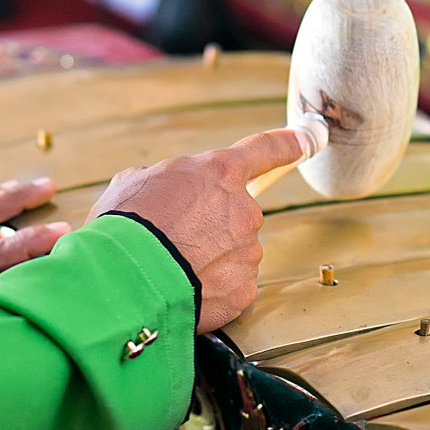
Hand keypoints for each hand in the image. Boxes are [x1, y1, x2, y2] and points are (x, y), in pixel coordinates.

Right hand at [87, 129, 307, 332]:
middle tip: (174, 239)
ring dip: (209, 259)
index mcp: (219, 173)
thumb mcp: (134, 183)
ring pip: (233, 253)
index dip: (286, 144)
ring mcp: (248, 251)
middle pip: (236, 214)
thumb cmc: (125, 226)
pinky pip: (231, 285)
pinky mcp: (245, 289)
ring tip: (172, 267)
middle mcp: (244, 210)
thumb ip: (164, 180)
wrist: (125, 279)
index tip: (304, 140)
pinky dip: (212, 289)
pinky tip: (184, 289)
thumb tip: (166, 193)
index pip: (263, 150)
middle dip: (211, 225)